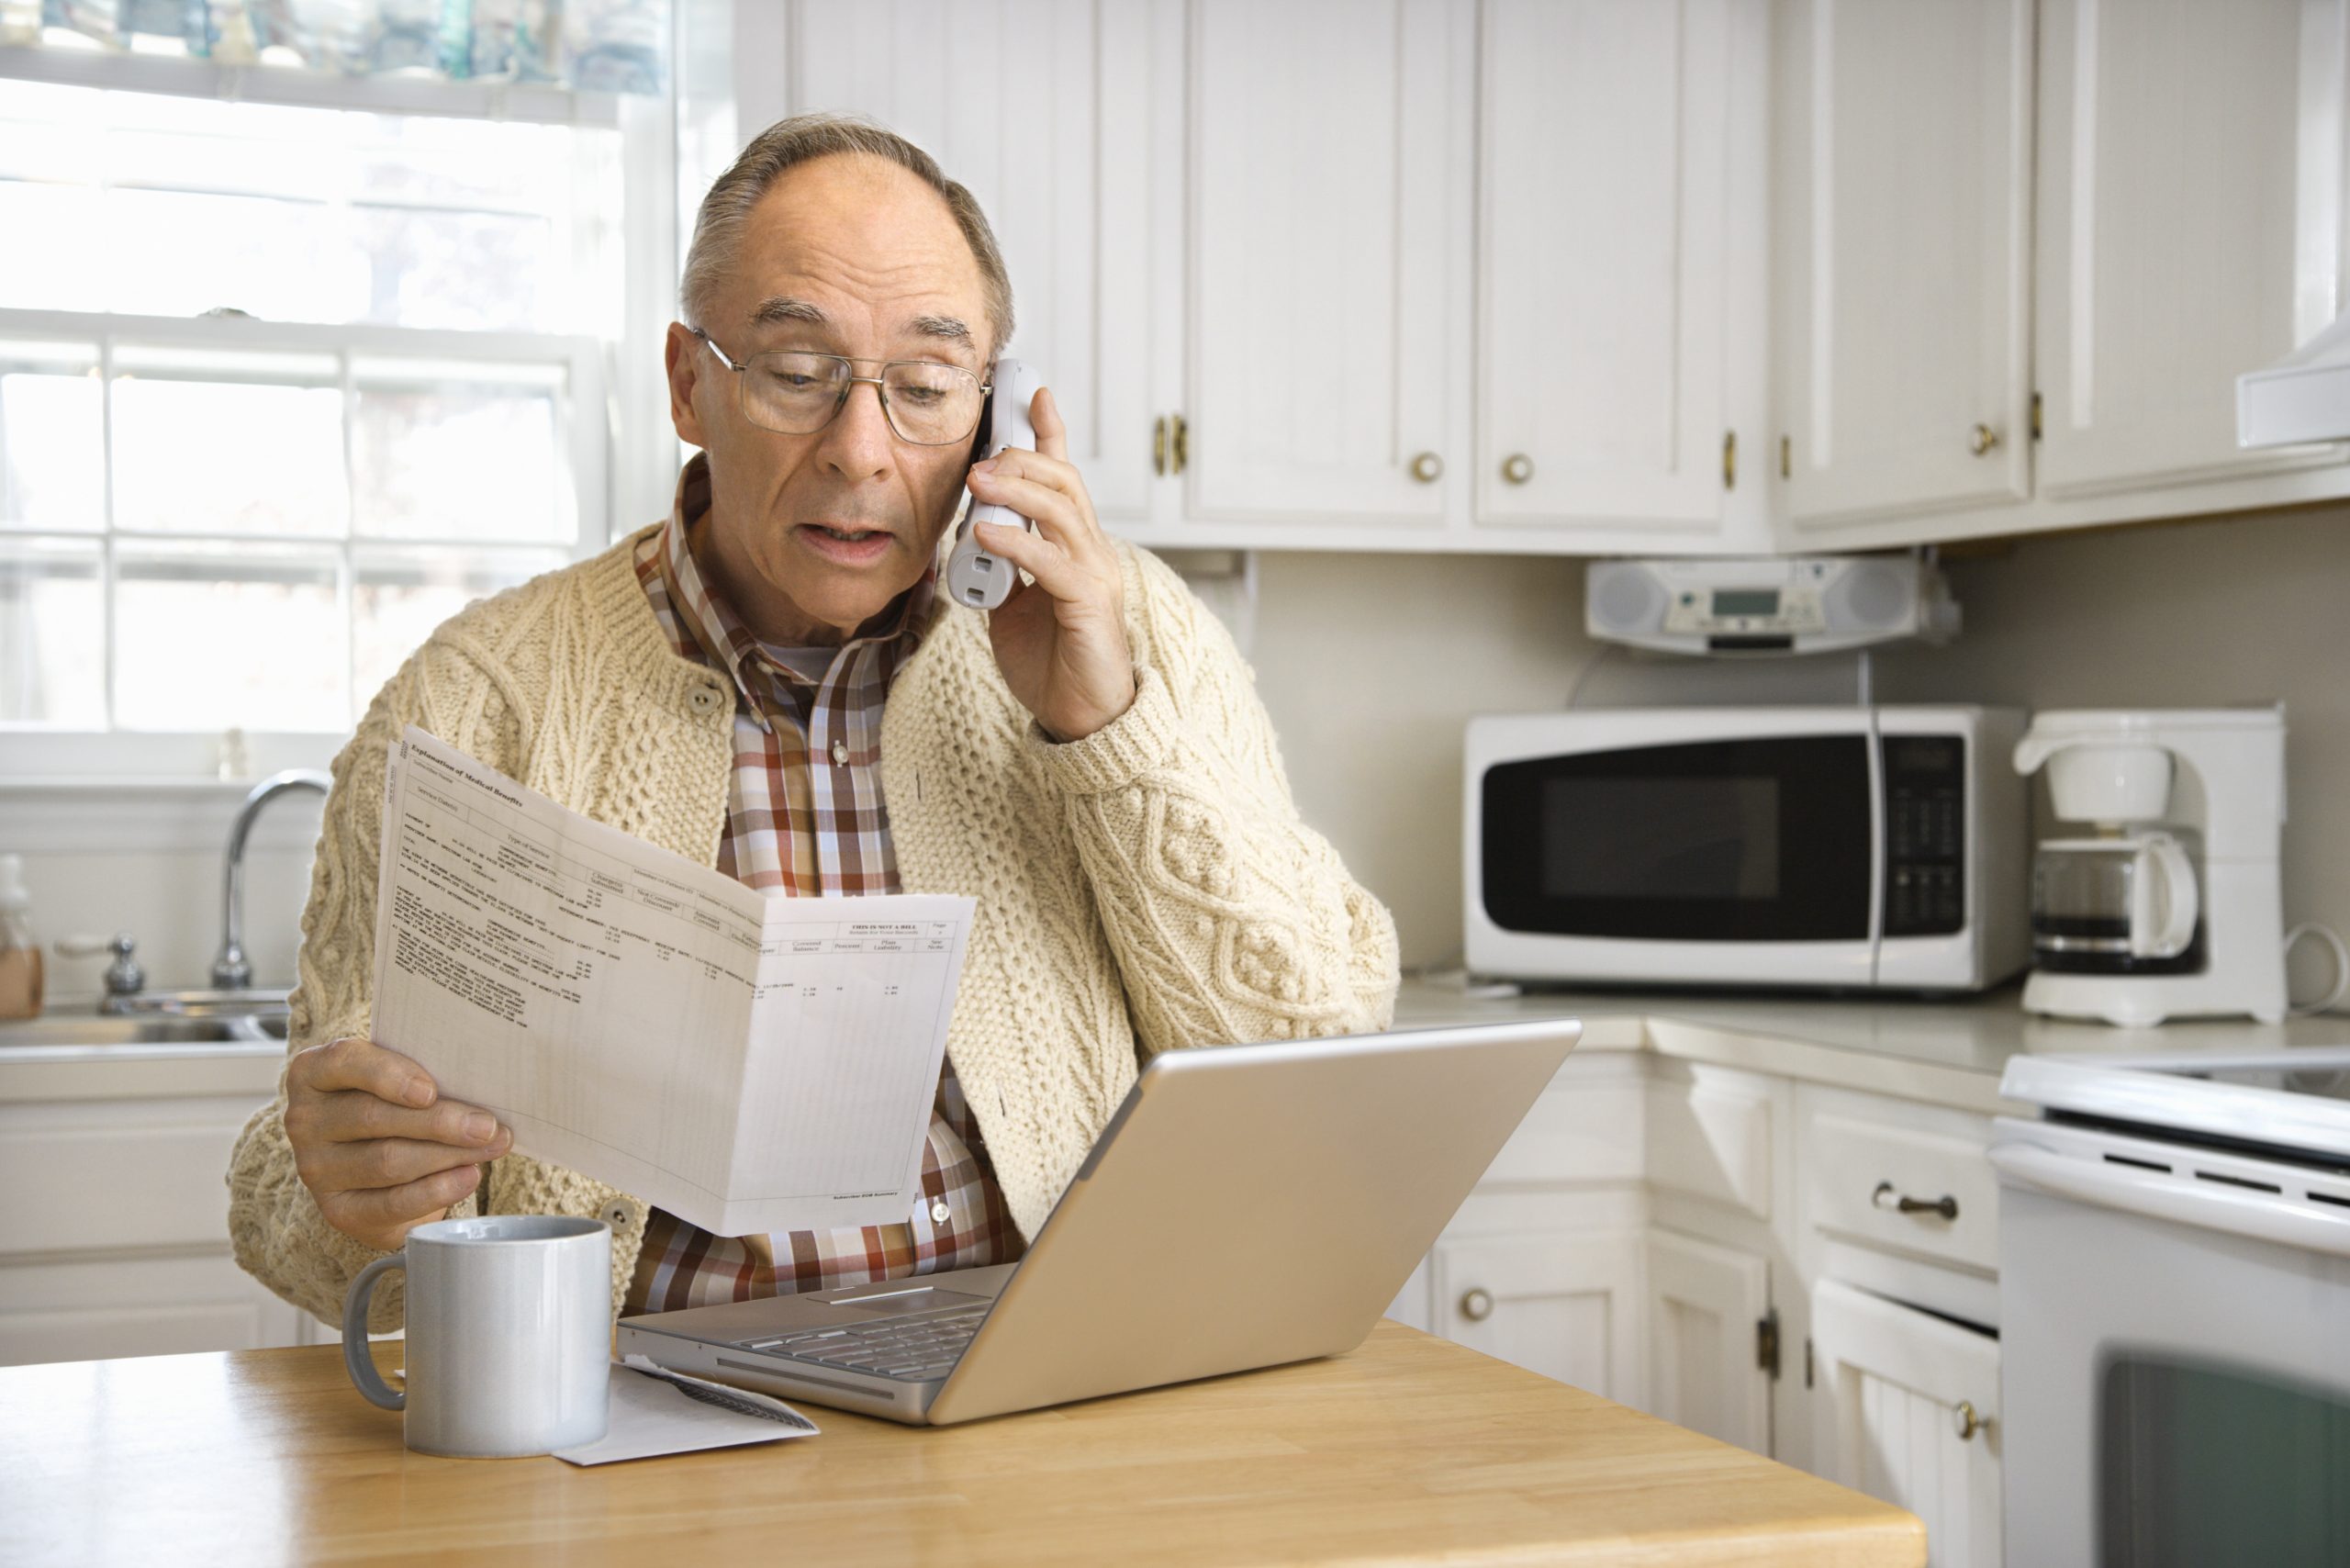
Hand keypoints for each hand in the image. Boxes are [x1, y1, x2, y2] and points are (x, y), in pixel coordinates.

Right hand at [283, 1036, 510, 1251]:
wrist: (378, 1160)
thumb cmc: (395, 1101)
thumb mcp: (400, 1077)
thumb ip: (424, 1074)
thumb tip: (481, 1082)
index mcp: (315, 1072)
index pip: (344, 1062)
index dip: (388, 1075)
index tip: (430, 1090)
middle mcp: (305, 1120)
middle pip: (374, 1118)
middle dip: (439, 1122)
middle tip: (487, 1125)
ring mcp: (316, 1169)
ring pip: (388, 1161)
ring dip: (448, 1155)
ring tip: (491, 1146)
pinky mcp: (339, 1209)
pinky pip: (391, 1203)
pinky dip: (436, 1190)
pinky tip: (468, 1176)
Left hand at [963, 386, 1136, 741]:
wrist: (1082, 717)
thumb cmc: (1053, 663)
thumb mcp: (1014, 604)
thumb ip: (1001, 566)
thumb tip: (972, 534)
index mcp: (1073, 547)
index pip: (1064, 478)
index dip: (1050, 433)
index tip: (1031, 393)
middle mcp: (1091, 551)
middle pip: (1064, 482)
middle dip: (1022, 457)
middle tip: (978, 457)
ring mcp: (1094, 574)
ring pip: (1062, 510)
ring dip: (1016, 490)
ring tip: (977, 481)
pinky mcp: (1089, 604)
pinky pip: (1051, 561)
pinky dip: (1016, 542)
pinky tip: (984, 534)